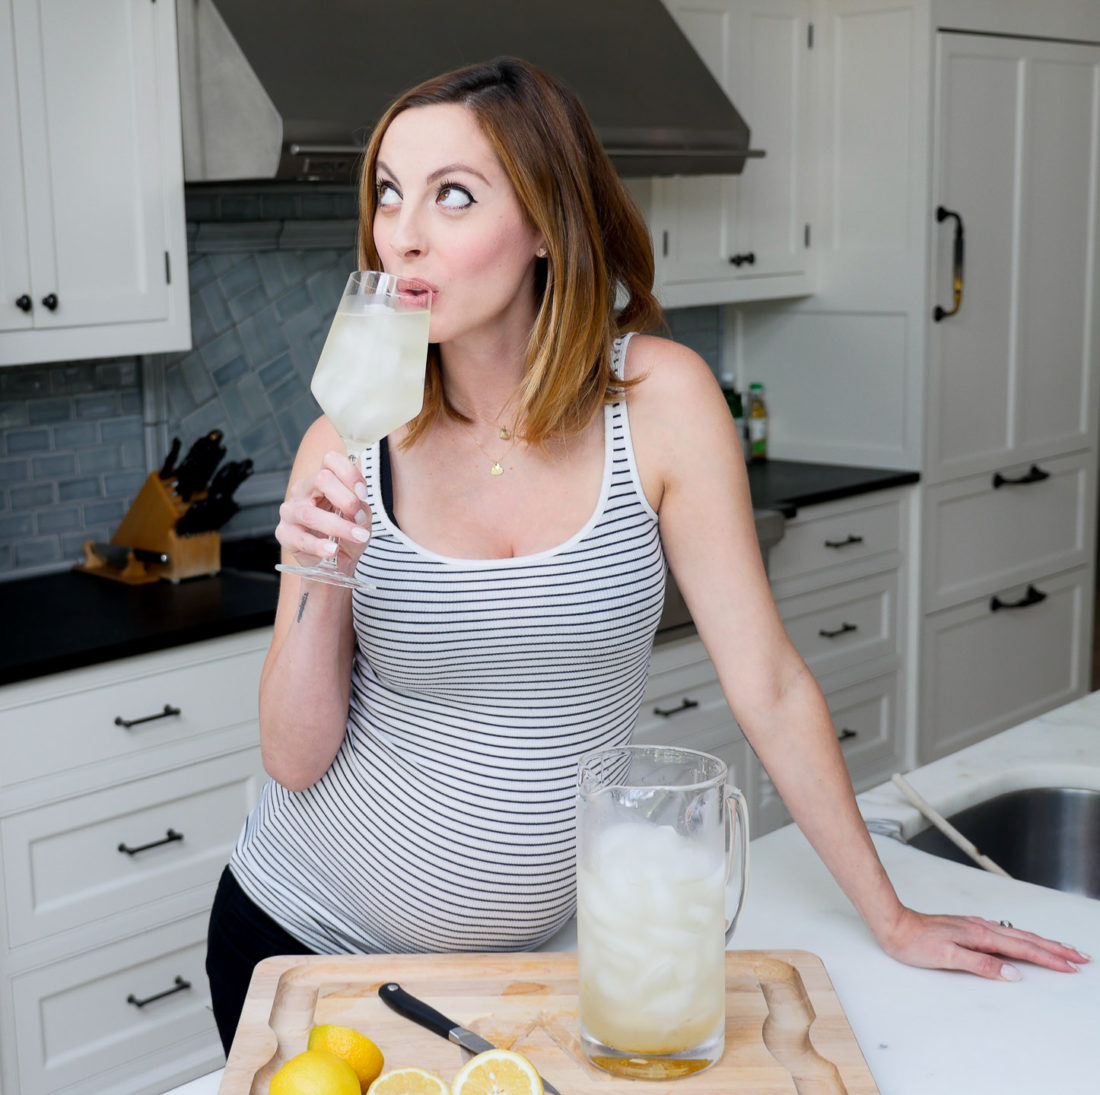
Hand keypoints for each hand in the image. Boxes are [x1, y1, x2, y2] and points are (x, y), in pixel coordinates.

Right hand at [276, 450, 371, 571]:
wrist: (337, 562)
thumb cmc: (346, 533)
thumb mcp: (360, 516)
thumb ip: (360, 506)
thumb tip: (358, 504)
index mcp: (322, 480)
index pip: (330, 460)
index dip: (349, 473)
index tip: (363, 493)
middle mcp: (303, 491)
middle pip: (321, 479)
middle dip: (347, 499)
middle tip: (360, 518)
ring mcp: (291, 511)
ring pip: (310, 512)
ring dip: (338, 526)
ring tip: (357, 537)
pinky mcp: (284, 534)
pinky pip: (300, 539)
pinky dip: (319, 546)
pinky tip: (333, 550)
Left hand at [878, 907, 1089, 979]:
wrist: (894, 925)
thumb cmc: (916, 943)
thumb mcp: (947, 956)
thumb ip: (981, 964)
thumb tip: (1012, 973)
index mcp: (980, 935)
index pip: (1022, 949)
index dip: (1048, 958)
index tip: (1071, 966)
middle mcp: (981, 928)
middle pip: (1026, 939)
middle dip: (1054, 949)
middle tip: (1079, 957)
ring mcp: (975, 926)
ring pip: (1016, 934)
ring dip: (1041, 942)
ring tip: (1060, 948)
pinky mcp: (968, 928)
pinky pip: (1004, 933)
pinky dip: (1021, 938)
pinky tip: (1021, 939)